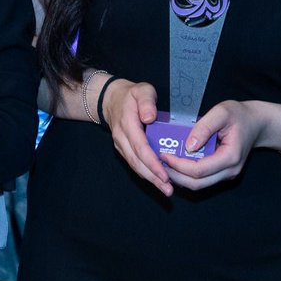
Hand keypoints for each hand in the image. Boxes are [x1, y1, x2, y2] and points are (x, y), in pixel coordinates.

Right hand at [99, 78, 172, 197]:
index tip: (164, 174)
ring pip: (134, 165)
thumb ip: (146, 102)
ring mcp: (121, 145)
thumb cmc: (132, 95)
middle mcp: (121, 137)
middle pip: (136, 161)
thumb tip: (149, 118)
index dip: (152, 163)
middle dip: (153, 177)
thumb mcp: (141, 90)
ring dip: (150, 179)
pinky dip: (146, 173)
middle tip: (168, 189)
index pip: (140, 147)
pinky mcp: (123, 149)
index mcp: (127, 123)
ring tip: (166, 190)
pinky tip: (158, 181)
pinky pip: (134, 163)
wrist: (112, 99)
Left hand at [159, 100, 257, 190]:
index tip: (164, 154)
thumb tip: (188, 146)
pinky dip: (186, 174)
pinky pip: (201, 179)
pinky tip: (175, 162)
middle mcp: (229, 171)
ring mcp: (226, 175)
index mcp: (230, 157)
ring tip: (163, 163)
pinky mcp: (221, 173)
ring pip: (198, 185)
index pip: (199, 170)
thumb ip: (204, 127)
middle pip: (197, 183)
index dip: (178, 165)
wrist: (256, 123)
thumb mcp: (221, 112)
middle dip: (174, 175)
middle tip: (158, 162)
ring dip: (179, 177)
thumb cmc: (239, 115)